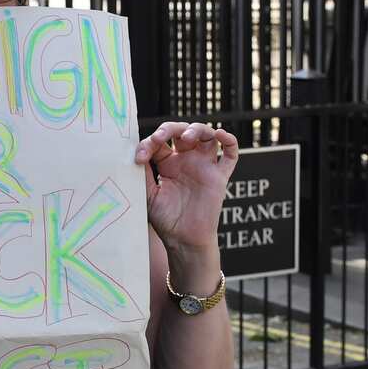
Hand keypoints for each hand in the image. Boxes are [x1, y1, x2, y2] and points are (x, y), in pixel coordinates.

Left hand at [135, 121, 238, 251]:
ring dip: (197, 129)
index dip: (149, 143)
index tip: (140, 158)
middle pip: (182, 131)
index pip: (160, 141)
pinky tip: (219, 134)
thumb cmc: (165, 220)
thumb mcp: (148, 194)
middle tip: (161, 137)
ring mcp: (204, 166)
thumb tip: (137, 153)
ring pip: (207, 135)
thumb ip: (144, 174)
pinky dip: (229, 140)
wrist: (184, 239)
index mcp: (167, 163)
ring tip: (186, 138)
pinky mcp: (219, 176)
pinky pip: (231, 153)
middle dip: (170, 129)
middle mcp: (187, 160)